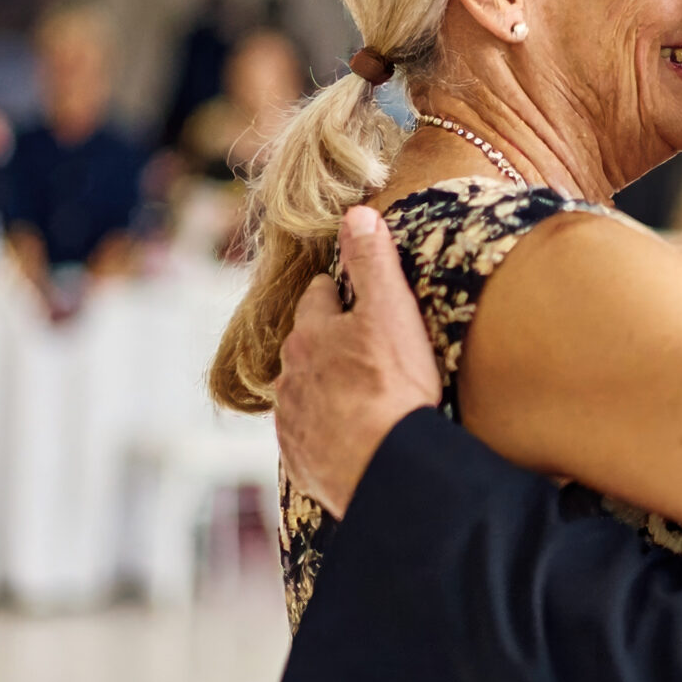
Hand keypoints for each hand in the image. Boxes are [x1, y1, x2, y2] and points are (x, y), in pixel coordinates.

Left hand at [274, 205, 443, 518]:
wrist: (383, 468)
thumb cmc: (391, 386)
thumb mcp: (390, 312)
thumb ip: (373, 261)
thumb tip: (356, 213)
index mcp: (310, 334)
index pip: (318, 299)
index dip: (338, 294)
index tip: (353, 296)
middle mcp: (290, 375)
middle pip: (304, 346)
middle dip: (325, 342)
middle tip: (357, 346)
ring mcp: (292, 420)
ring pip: (301, 391)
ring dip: (322, 388)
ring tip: (353, 395)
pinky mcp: (301, 459)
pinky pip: (307, 436)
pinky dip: (323, 430)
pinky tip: (347, 437)